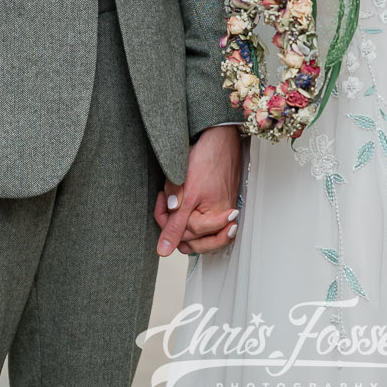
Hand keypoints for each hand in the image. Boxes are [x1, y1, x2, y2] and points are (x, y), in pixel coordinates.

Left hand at [156, 125, 241, 255]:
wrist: (220, 137)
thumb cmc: (207, 159)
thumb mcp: (186, 193)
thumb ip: (175, 223)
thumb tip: (165, 248)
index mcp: (215, 217)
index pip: (185, 235)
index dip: (167, 220)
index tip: (163, 200)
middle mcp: (222, 219)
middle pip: (192, 238)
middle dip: (174, 221)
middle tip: (167, 200)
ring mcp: (223, 212)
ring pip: (196, 233)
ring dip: (181, 220)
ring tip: (173, 203)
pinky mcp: (221, 204)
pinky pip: (204, 222)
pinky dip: (190, 216)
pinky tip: (183, 205)